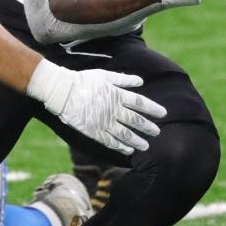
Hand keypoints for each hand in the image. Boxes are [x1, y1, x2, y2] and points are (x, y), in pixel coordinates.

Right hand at [27, 59, 166, 155]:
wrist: (62, 91)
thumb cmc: (82, 80)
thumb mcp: (104, 75)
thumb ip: (123, 79)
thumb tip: (140, 81)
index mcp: (117, 94)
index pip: (140, 103)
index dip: (152, 108)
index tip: (163, 114)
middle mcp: (113, 109)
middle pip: (135, 120)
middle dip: (147, 127)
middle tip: (157, 132)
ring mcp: (103, 122)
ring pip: (125, 134)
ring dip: (136, 140)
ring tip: (146, 146)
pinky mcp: (93, 131)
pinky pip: (110, 141)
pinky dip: (120, 146)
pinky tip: (127, 150)